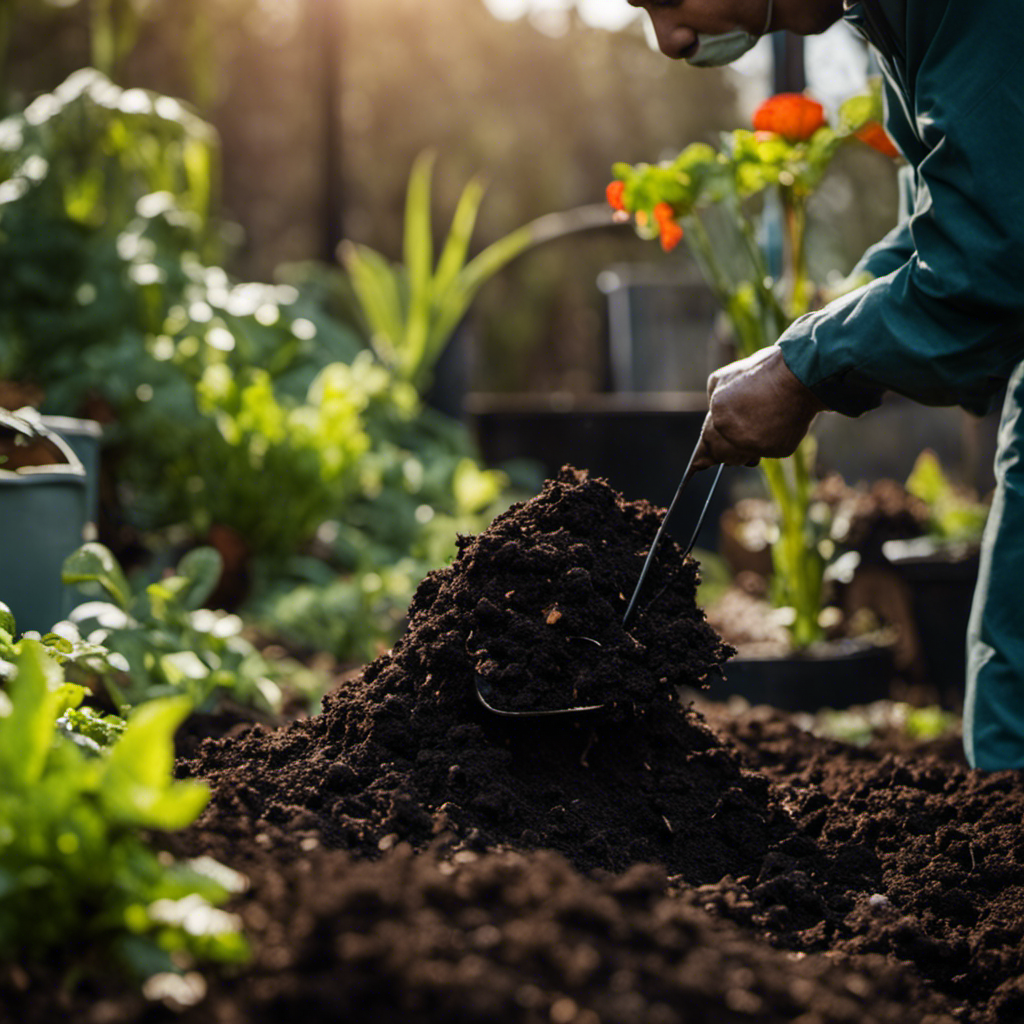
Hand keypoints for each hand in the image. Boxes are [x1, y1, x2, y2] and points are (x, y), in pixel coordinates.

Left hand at [693, 346, 825, 470]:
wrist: (799, 378)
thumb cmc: (762, 373)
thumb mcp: (725, 377)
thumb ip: (714, 398)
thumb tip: (714, 412)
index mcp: (719, 416)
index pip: (707, 443)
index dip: (703, 455)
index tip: (698, 464)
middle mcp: (735, 435)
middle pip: (723, 456)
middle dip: (722, 453)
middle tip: (727, 450)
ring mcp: (757, 445)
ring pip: (744, 457)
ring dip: (744, 450)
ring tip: (754, 431)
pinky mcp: (779, 450)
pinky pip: (768, 452)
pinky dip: (768, 443)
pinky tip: (775, 425)